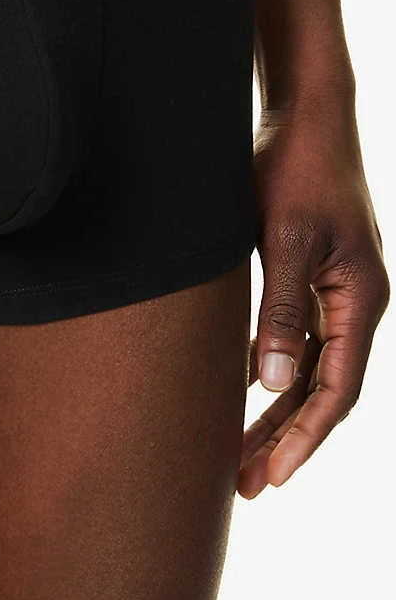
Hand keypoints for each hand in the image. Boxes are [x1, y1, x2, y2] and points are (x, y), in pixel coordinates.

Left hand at [238, 103, 388, 497]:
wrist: (303, 113)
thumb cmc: (295, 169)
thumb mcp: (283, 242)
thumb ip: (281, 313)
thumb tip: (275, 385)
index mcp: (362, 299)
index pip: (338, 391)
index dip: (305, 438)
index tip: (270, 477)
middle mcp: (354, 302)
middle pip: (322, 390)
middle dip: (285, 440)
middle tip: (244, 487)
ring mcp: (334, 290)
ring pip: (307, 370)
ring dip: (275, 413)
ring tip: (237, 456)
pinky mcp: (309, 275)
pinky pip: (294, 340)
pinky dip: (268, 372)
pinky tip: (237, 393)